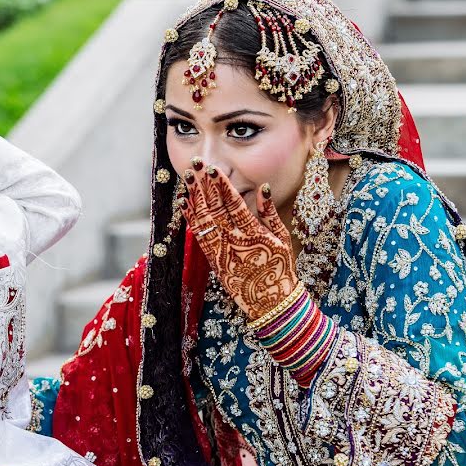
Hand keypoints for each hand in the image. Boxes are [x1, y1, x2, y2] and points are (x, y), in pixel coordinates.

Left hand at [181, 164, 297, 320]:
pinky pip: (198, 234)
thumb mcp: (282, 238)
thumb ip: (270, 213)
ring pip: (203, 218)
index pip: (234, 203)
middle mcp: (233, 240)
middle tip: (194, 164)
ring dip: (193, 196)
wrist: (269, 301)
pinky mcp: (213, 259)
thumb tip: (263, 187)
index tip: (213, 168)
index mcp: (252, 233)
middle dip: (203, 184)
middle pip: (214, 207)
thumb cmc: (280, 267)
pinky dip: (190, 217)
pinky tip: (183, 203)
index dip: (222, 185)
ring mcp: (221, 250)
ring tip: (186, 177)